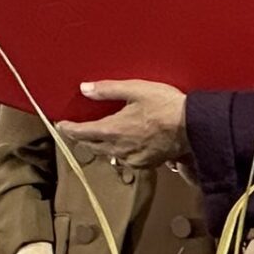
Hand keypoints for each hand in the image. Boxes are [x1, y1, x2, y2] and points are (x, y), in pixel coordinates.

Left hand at [58, 81, 188, 168]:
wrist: (192, 127)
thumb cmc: (164, 105)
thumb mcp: (135, 89)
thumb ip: (108, 90)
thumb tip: (85, 88)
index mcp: (112, 129)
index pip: (82, 132)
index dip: (69, 129)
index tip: (60, 126)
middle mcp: (118, 148)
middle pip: (91, 146)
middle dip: (81, 138)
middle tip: (75, 131)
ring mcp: (132, 159)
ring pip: (107, 155)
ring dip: (99, 147)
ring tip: (96, 139)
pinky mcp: (145, 164)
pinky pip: (125, 161)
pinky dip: (118, 153)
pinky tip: (122, 148)